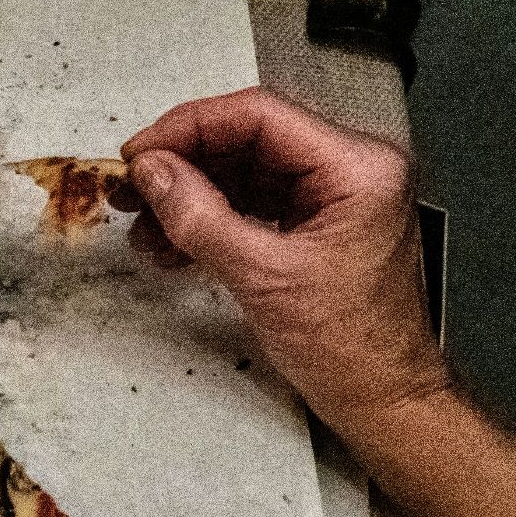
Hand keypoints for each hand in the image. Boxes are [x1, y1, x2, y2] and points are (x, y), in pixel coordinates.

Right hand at [117, 87, 449, 431]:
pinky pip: (251, 203)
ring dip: (189, 196)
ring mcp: (332, 197)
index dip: (191, 128)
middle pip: (248, 140)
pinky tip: (173, 242)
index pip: (261, 116)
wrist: (381, 399)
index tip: (143, 152)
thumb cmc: (355, 349)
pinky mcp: (314, 223)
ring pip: (243, 172)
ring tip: (147, 225)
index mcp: (359, 168)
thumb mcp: (264, 278)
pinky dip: (208, 219)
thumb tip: (155, 173)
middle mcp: (350, 171)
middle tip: (133, 186)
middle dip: (184, 164)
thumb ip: (201, 218)